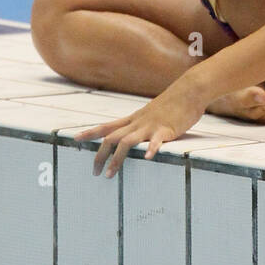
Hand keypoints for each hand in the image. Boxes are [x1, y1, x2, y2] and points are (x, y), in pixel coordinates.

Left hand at [72, 74, 206, 177]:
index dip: (90, 132)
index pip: (107, 126)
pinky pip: (157, 140)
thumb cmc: (173, 102)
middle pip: (112, 137)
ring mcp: (151, 125)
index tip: (75, 139)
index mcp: (134, 118)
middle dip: (100, 155)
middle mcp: (138, 122)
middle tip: (94, 173)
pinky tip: (148, 159)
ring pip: (127, 141)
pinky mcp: (166, 129)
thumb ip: (143, 123)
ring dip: (116, 158)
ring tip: (110, 174)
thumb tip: (135, 133)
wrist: (190, 89)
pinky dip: (151, 150)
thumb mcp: (152, 112)